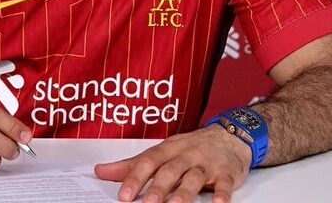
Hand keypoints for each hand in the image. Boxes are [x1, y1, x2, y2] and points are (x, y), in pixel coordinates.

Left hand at [94, 126, 250, 202]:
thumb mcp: (162, 151)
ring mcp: (207, 163)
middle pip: (170, 171)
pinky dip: (222, 195)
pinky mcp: (227, 173)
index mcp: (168, 149)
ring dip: (184, 193)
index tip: (124, 195)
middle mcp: (187, 154)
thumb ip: (133, 164)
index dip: (136, 178)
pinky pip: (225, 184)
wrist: (230, 136)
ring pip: (194, 177)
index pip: (149, 162)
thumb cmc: (191, 147)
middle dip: (158, 188)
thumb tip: (101, 171)